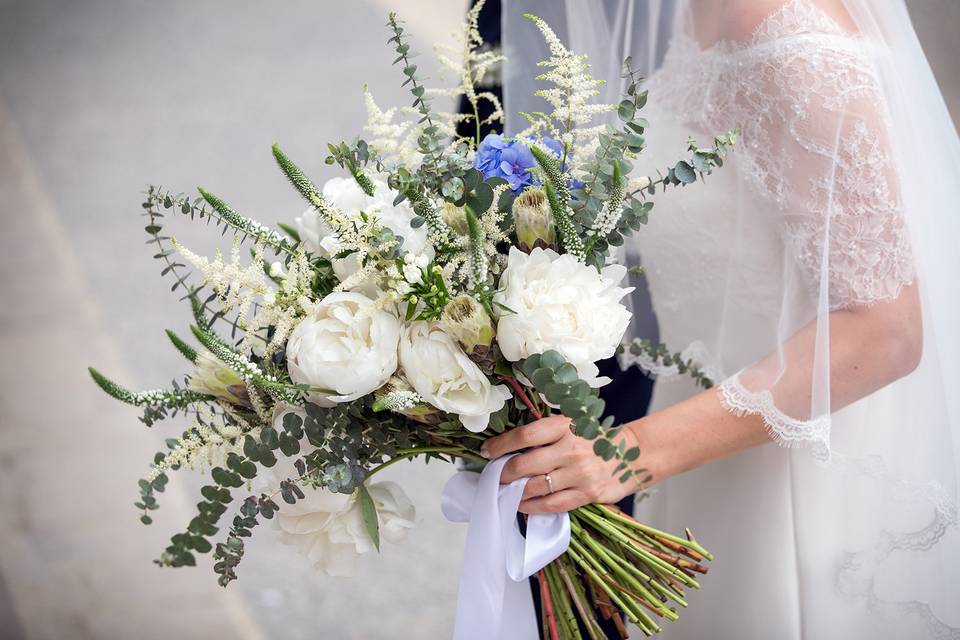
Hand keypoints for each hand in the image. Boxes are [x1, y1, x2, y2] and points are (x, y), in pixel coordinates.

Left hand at [480, 415, 642, 513]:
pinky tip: (523, 506)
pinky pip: (553, 505)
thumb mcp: (571, 424)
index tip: (487, 451)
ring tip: (505, 493)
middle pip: (525, 464)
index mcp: (564, 427)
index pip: (524, 436)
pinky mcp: (588, 494)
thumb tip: (510, 446)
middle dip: (503, 474)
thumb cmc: (593, 438)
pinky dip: (533, 507)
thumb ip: (545, 433)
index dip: (501, 444)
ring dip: (515, 492)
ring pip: (536, 487)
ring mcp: (579, 473)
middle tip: (494, 478)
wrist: (632, 453)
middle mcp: (570, 449)